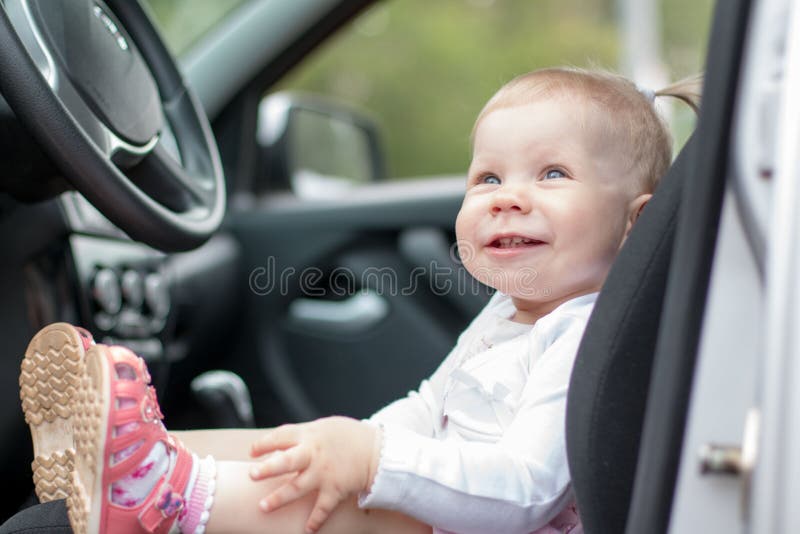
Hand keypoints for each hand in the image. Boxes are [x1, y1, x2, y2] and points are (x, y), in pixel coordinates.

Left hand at [249, 416, 380, 532]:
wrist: (378, 449)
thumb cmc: (348, 436)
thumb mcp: (324, 427)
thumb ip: (303, 435)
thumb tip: (279, 445)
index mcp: (310, 435)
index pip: (281, 436)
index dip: (265, 443)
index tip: (252, 451)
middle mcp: (315, 454)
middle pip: (287, 461)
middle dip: (268, 469)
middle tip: (252, 475)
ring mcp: (324, 473)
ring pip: (297, 488)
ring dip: (280, 498)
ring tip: (263, 507)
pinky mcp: (336, 489)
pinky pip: (322, 508)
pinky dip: (315, 520)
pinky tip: (308, 530)